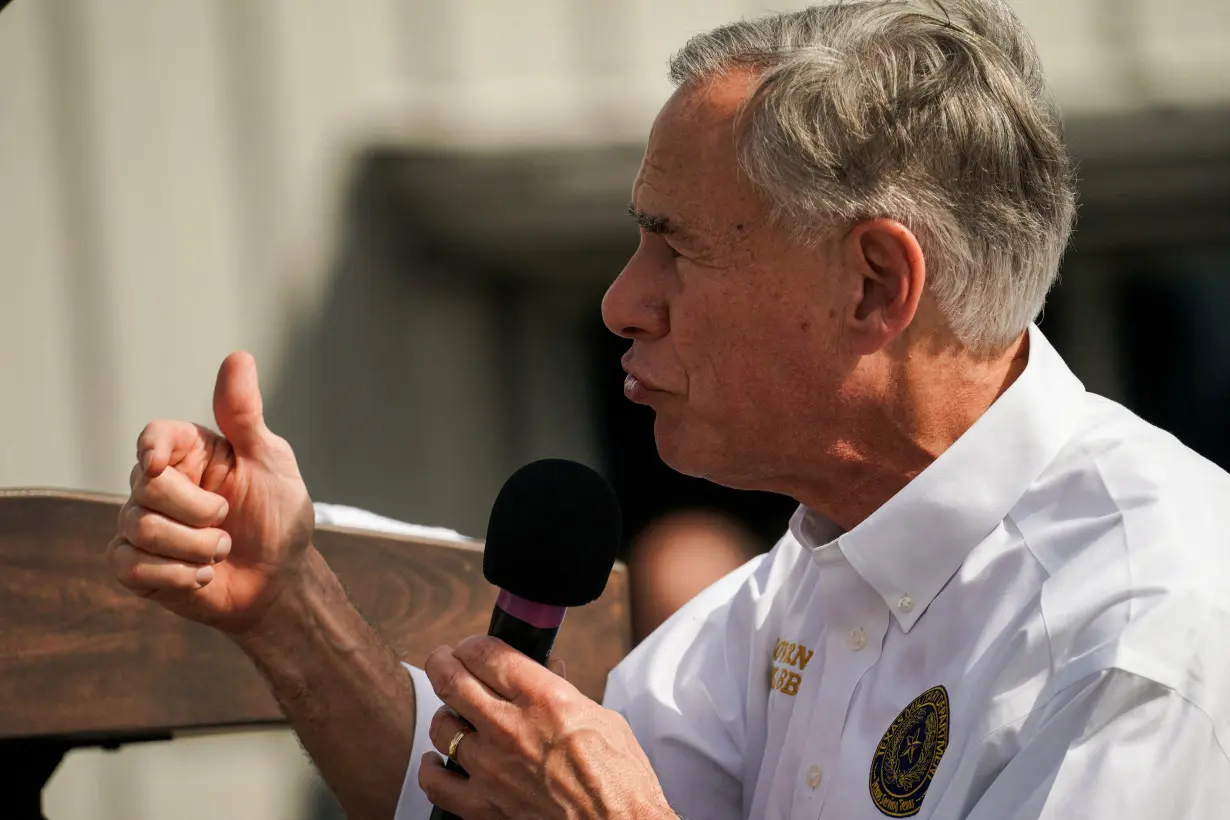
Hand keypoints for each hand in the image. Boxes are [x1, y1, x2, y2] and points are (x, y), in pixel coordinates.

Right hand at [105, 352, 314, 633]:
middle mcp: (159, 485)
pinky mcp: (135, 566)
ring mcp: (143, 525)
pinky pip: (128, 565)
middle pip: (144, 486)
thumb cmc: (280, 517)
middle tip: (227, 521)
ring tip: (222, 551)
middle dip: (197, 512)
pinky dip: (175, 575)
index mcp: (190, 453)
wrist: (280, 581)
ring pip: (139, 528)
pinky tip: (202, 576)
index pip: (153, 437)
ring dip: (195, 548)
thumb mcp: (271, 462)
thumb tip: (238, 356)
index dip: (151, 448)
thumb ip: (245, 415)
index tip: (161, 465)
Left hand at [419, 636, 675, 819]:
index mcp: (544, 698)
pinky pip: (436, 782)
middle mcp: (511, 728)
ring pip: (441, 726)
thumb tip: (548, 670)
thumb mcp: (602, 717)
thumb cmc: (621, 779)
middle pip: (451, 680)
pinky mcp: (485, 805)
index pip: (485, 653)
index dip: (473, 644)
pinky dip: (431, 768)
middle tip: (445, 659)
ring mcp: (492, 768)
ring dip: (446, 715)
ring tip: (455, 714)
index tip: (473, 647)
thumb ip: (565, 691)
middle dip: (443, 662)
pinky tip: (437, 760)